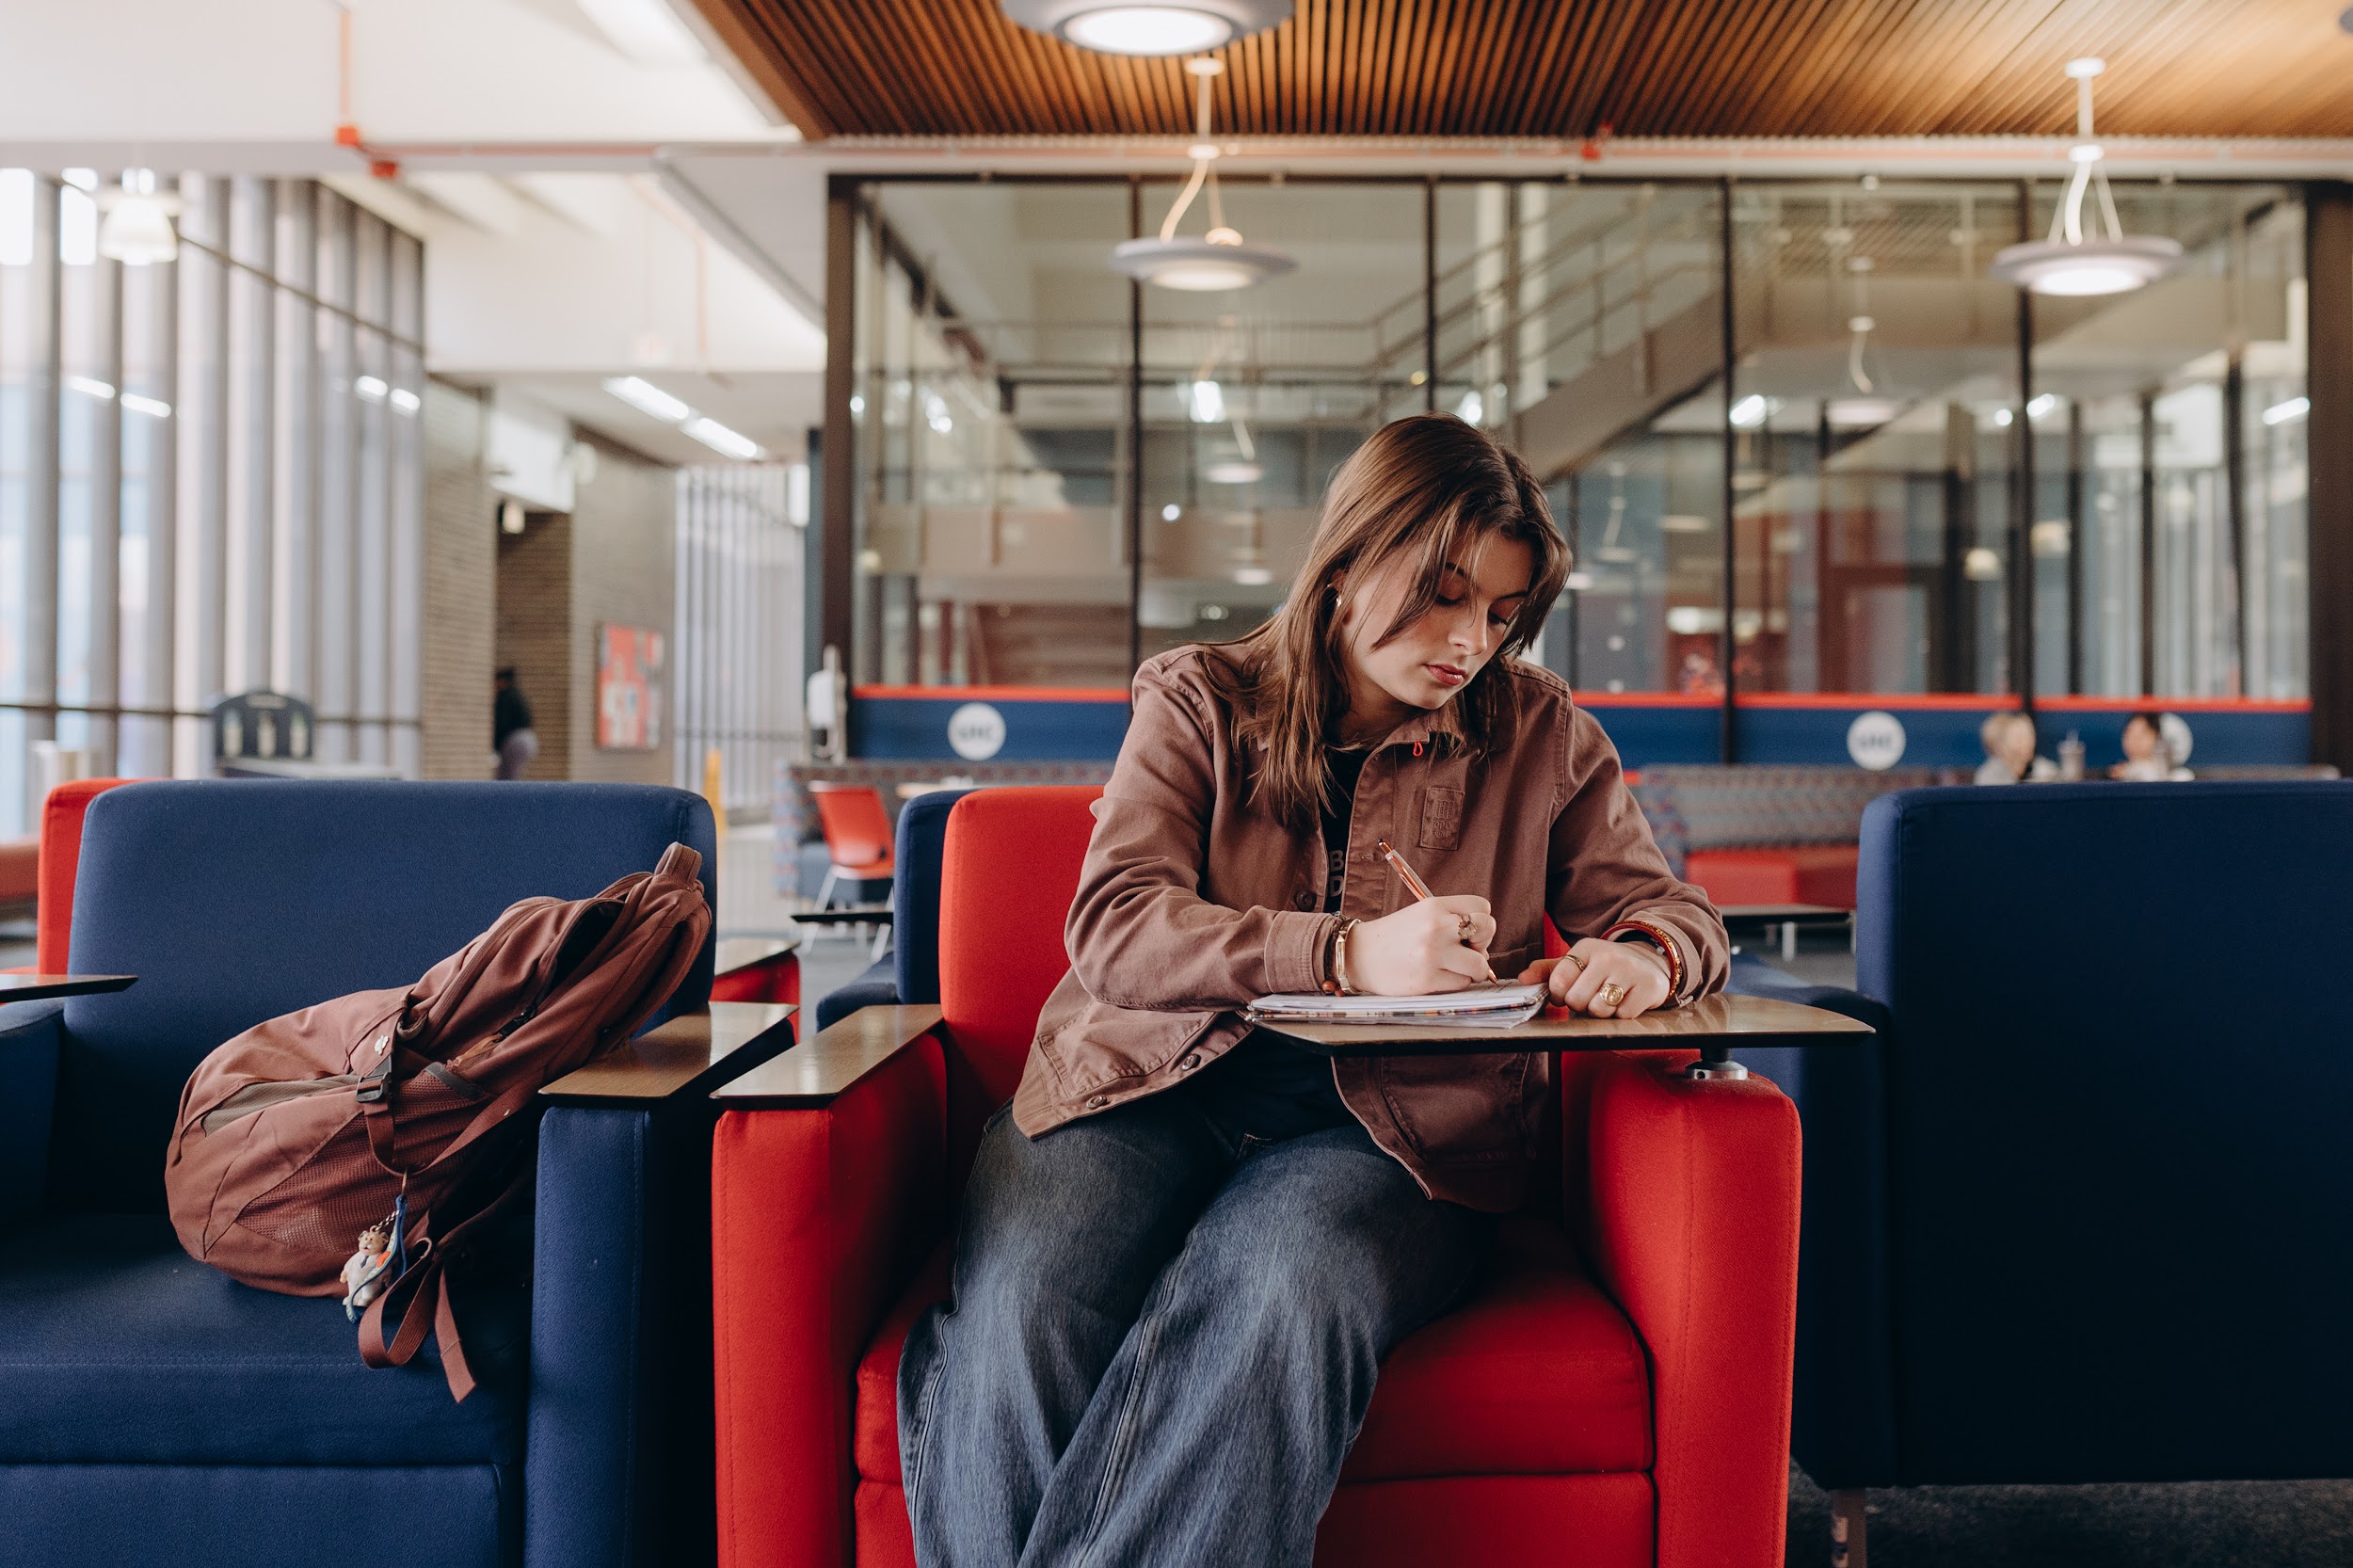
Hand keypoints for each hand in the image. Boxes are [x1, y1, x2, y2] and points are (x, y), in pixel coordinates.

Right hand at [1346, 896, 1494, 994]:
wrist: (1359, 956)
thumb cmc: (1394, 937)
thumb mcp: (1421, 914)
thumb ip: (1451, 921)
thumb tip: (1485, 948)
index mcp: (1434, 906)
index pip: (1482, 907)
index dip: (1479, 921)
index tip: (1466, 932)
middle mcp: (1436, 926)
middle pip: (1488, 929)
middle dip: (1482, 943)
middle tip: (1465, 950)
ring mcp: (1432, 954)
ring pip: (1479, 964)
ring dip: (1472, 969)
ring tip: (1454, 967)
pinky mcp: (1428, 979)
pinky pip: (1462, 983)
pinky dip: (1456, 982)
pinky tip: (1438, 976)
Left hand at [1516, 938, 1671, 1018]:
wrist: (1649, 963)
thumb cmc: (1605, 968)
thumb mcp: (1577, 963)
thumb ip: (1548, 971)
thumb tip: (1522, 979)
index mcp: (1586, 948)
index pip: (1559, 980)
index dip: (1558, 995)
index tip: (1565, 994)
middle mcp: (1608, 956)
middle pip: (1577, 1000)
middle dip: (1580, 1005)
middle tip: (1590, 996)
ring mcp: (1630, 971)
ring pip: (1599, 1009)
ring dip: (1600, 1012)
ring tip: (1607, 999)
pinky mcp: (1648, 987)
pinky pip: (1622, 1016)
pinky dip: (1621, 1015)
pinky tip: (1625, 1001)